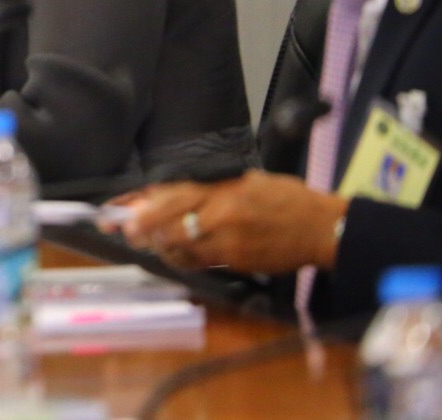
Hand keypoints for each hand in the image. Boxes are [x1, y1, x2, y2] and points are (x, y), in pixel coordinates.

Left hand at [115, 171, 348, 273]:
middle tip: (124, 230)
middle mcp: (222, 212)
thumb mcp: (246, 180)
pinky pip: (200, 261)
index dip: (143, 203)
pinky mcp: (236, 261)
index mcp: (224, 186)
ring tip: (148, 241)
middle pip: (171, 220)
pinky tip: (176, 254)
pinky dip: (184, 258)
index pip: (174, 193)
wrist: (321, 227)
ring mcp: (228, 239)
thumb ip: (209, 186)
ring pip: (181, 245)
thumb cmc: (284, 198)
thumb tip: (167, 193)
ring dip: (160, 244)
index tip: (120, 209)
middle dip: (143, 227)